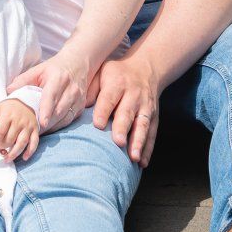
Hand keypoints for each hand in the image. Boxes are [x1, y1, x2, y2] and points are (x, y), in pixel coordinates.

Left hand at [0, 98, 39, 160]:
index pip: (0, 131)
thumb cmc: (10, 107)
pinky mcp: (35, 130)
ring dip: (14, 153)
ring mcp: (28, 126)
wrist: (27, 100)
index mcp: (8, 115)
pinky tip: (24, 158)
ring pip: (22, 143)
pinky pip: (34, 142)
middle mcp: (19, 121)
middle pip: (10, 138)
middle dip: (3, 146)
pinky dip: (30, 151)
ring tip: (7, 159)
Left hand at [8, 51, 89, 131]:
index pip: (52, 96)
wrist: (77, 64)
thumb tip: (8, 91)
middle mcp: (71, 89)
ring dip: (52, 126)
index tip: (42, 122)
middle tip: (32, 131)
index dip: (47, 110)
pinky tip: (48, 128)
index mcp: (58, 78)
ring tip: (38, 132)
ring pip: (65, 117)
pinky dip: (58, 126)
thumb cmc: (54, 68)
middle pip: (59, 110)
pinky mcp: (81, 106)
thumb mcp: (38, 69)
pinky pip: (69, 120)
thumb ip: (23, 80)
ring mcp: (78, 98)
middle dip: (47, 123)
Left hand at [91, 51, 159, 166]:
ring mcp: (145, 107)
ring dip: (138, 142)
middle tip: (118, 142)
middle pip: (127, 113)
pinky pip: (152, 134)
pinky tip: (142, 163)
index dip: (103, 111)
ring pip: (142, 125)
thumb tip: (77, 105)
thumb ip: (91, 88)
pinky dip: (147, 149)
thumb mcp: (102, 72)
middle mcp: (134, 95)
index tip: (98, 125)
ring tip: (133, 158)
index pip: (109, 98)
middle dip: (123, 129)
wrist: (146, 68)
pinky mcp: (153, 117)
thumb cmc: (116, 74)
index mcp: (118, 83)